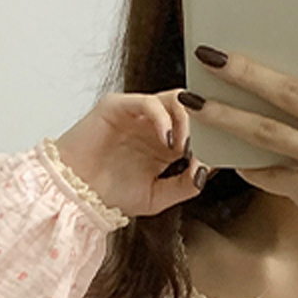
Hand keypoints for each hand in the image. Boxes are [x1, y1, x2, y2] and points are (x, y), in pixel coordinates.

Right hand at [53, 90, 200, 219]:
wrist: (75, 195)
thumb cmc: (109, 195)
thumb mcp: (157, 197)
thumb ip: (185, 186)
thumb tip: (207, 171)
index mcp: (166, 145)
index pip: (200, 130)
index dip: (214, 140)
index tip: (222, 157)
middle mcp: (154, 125)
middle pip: (192, 110)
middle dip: (205, 127)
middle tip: (207, 148)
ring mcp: (137, 114)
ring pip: (176, 99)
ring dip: (189, 121)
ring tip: (186, 146)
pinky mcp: (119, 105)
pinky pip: (150, 102)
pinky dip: (165, 119)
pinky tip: (168, 142)